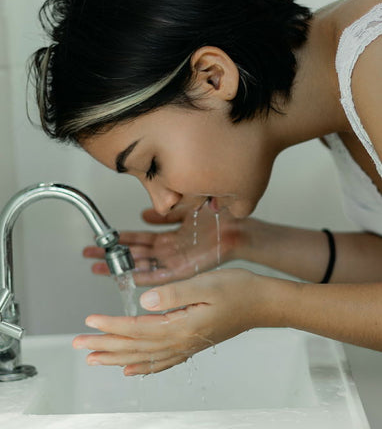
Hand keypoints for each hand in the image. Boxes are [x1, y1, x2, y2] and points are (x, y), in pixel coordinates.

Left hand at [72, 268, 286, 374]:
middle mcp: (181, 341)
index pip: (137, 329)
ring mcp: (187, 345)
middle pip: (135, 347)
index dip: (111, 325)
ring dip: (117, 358)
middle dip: (105, 345)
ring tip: (96, 359)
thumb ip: (173, 294)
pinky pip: (163, 362)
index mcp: (181, 325)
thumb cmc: (238, 290)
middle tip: (80, 344)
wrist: (263, 302)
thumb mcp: (206, 284)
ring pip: (144, 357)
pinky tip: (132, 370)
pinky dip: (144, 368)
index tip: (90, 321)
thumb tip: (144, 303)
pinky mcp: (192, 343)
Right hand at [83, 205, 244, 284]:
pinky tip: (130, 277)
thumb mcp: (184, 210)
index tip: (100, 240)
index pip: (137, 240)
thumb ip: (164, 214)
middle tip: (89, 256)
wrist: (237, 227)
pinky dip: (146, 277)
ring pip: (142, 266)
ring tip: (99, 267)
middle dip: (111, 255)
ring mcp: (175, 261)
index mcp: (168, 238)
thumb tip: (144, 213)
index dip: (118, 240)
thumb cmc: (216, 218)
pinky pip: (161, 276)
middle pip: (134, 254)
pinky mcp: (185, 270)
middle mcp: (168, 251)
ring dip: (121, 267)